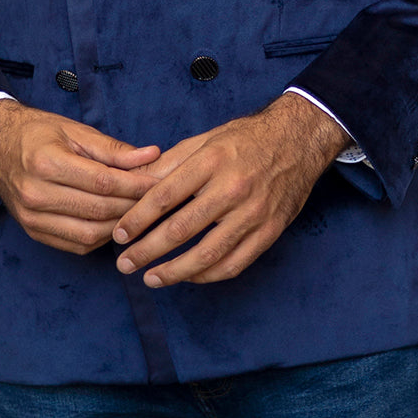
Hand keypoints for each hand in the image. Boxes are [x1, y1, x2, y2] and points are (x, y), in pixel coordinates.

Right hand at [0, 100, 161, 254]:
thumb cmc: (36, 133)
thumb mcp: (73, 130)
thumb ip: (113, 149)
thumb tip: (151, 155)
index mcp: (46, 163)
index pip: (103, 182)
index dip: (135, 185)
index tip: (158, 182)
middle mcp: (36, 194)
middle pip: (98, 210)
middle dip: (132, 206)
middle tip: (156, 199)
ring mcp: (32, 218)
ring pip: (89, 234)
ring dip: (119, 226)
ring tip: (138, 212)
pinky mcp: (33, 232)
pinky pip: (76, 245)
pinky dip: (101, 237)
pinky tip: (113, 223)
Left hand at [111, 94, 350, 287]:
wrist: (298, 142)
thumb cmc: (246, 139)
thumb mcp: (206, 139)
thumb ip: (170, 163)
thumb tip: (134, 184)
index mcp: (212, 161)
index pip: (165, 196)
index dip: (138, 219)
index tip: (119, 234)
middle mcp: (233, 188)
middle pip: (182, 228)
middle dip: (147, 250)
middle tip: (125, 264)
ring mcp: (253, 213)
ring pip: (207, 254)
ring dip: (174, 272)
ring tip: (150, 278)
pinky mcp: (269, 232)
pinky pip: (234, 264)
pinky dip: (207, 276)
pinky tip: (188, 276)